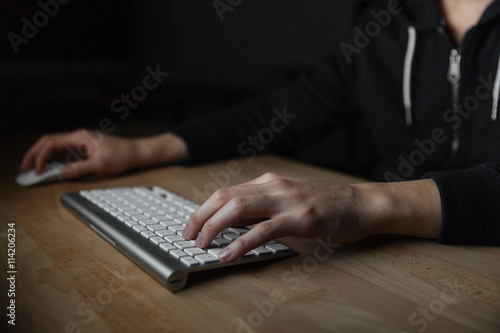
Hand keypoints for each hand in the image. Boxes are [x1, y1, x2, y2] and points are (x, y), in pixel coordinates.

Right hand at [20, 129, 186, 178]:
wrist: (137, 153)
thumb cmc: (123, 155)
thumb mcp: (102, 165)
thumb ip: (81, 169)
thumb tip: (63, 173)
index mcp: (80, 137)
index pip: (52, 142)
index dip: (40, 156)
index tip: (36, 170)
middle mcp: (78, 138)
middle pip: (48, 144)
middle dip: (35, 155)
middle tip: (25, 170)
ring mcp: (80, 145)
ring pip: (55, 149)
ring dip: (43, 159)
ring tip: (33, 172)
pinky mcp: (84, 151)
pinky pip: (64, 155)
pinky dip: (54, 162)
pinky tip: (49, 171)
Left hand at [182, 172, 441, 261]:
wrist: (362, 203)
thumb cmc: (326, 204)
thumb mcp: (289, 199)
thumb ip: (264, 207)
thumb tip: (234, 224)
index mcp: (269, 182)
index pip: (226, 192)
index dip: (204, 209)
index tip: (191, 225)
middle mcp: (273, 186)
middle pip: (225, 197)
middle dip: (200, 217)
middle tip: (188, 236)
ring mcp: (287, 200)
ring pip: (238, 208)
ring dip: (214, 227)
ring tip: (201, 244)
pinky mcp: (301, 217)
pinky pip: (264, 230)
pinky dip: (242, 242)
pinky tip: (228, 253)